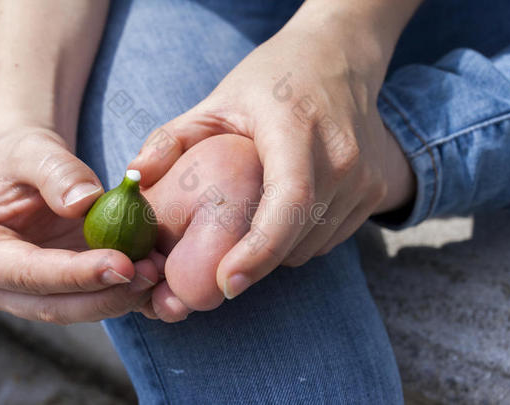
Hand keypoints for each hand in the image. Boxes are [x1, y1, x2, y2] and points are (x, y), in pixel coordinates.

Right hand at [0, 127, 160, 323]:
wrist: (33, 169)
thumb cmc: (25, 157)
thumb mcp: (34, 151)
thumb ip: (56, 172)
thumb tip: (84, 203)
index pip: (29, 273)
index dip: (77, 274)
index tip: (122, 264)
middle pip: (55, 305)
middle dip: (106, 295)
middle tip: (149, 274)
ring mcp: (29, 295)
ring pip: (79, 310)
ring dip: (121, 297)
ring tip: (157, 272)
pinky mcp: (61, 293)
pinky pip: (95, 301)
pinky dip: (126, 292)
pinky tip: (154, 276)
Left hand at [131, 5, 415, 299]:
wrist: (338, 57)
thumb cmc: (272, 78)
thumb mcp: (217, 101)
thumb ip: (171, 139)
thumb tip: (132, 179)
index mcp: (298, 129)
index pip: (288, 201)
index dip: (258, 251)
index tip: (225, 283)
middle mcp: (343, 157)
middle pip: (297, 237)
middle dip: (254, 259)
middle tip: (214, 261)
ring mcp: (365, 177)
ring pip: (313, 246)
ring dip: (277, 251)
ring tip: (250, 227)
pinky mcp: (376, 190)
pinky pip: (330, 238)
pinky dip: (300, 240)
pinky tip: (279, 214)